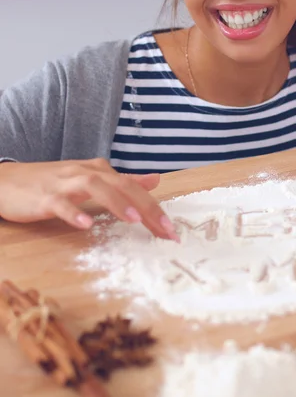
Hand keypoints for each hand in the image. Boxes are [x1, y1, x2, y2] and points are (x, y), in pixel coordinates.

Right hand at [0, 159, 178, 240]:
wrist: (6, 181)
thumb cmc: (52, 183)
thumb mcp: (92, 179)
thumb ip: (124, 182)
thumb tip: (155, 180)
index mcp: (99, 171)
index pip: (134, 187)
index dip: (155, 207)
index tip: (171, 231)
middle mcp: (85, 173)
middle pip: (121, 185)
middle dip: (146, 206)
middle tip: (165, 229)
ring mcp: (64, 183)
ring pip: (94, 187)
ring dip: (115, 202)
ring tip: (133, 220)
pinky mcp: (44, 197)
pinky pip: (60, 203)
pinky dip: (73, 212)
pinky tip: (85, 225)